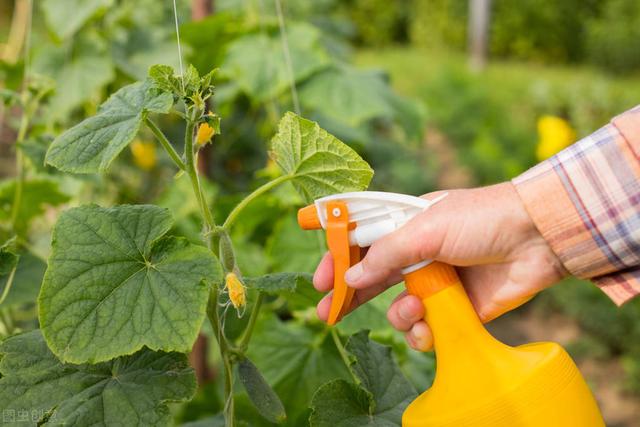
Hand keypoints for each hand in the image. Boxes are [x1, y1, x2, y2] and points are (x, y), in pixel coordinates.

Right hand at [313, 182, 566, 350]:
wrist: (538, 238)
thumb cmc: (481, 219)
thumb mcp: (427, 227)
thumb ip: (387, 253)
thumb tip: (351, 279)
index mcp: (408, 226)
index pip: (363, 244)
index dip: (339, 261)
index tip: (319, 280)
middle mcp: (419, 255)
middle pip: (374, 279)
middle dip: (350, 296)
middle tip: (327, 313)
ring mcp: (438, 283)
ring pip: (399, 307)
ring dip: (400, 313)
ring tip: (416, 307)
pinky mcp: (457, 309)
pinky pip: (427, 329)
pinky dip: (424, 332)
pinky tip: (430, 326)